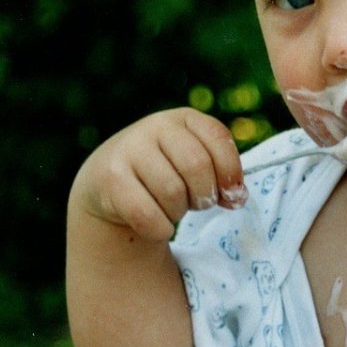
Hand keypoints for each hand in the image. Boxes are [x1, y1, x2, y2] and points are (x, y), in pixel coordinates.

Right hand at [71, 107, 246, 241]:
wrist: (109, 185)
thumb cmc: (166, 174)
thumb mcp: (194, 163)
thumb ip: (221, 174)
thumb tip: (237, 197)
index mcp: (183, 118)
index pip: (218, 137)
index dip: (231, 170)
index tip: (232, 194)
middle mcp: (155, 126)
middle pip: (197, 165)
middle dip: (205, 195)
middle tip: (198, 204)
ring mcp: (130, 149)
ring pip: (173, 192)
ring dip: (179, 212)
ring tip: (171, 208)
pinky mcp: (111, 178)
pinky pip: (148, 214)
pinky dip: (160, 228)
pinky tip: (157, 224)